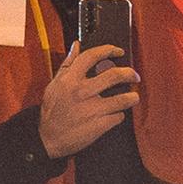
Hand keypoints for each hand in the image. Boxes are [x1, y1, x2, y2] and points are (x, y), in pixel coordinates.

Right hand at [36, 43, 138, 159]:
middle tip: (134, 75)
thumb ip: (68, 64)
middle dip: (129, 73)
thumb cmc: (52, 111)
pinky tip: (116, 114)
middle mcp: (82, 92)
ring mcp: (92, 109)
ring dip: (132, 97)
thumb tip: (76, 45)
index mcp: (70, 79)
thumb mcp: (55, 84)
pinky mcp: (100, 125)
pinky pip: (118, 116)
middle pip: (114, 75)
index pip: (92, 56)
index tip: (118, 52)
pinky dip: (119, 115)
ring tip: (133, 97)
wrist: (48, 138)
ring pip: (123, 98)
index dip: (108, 50)